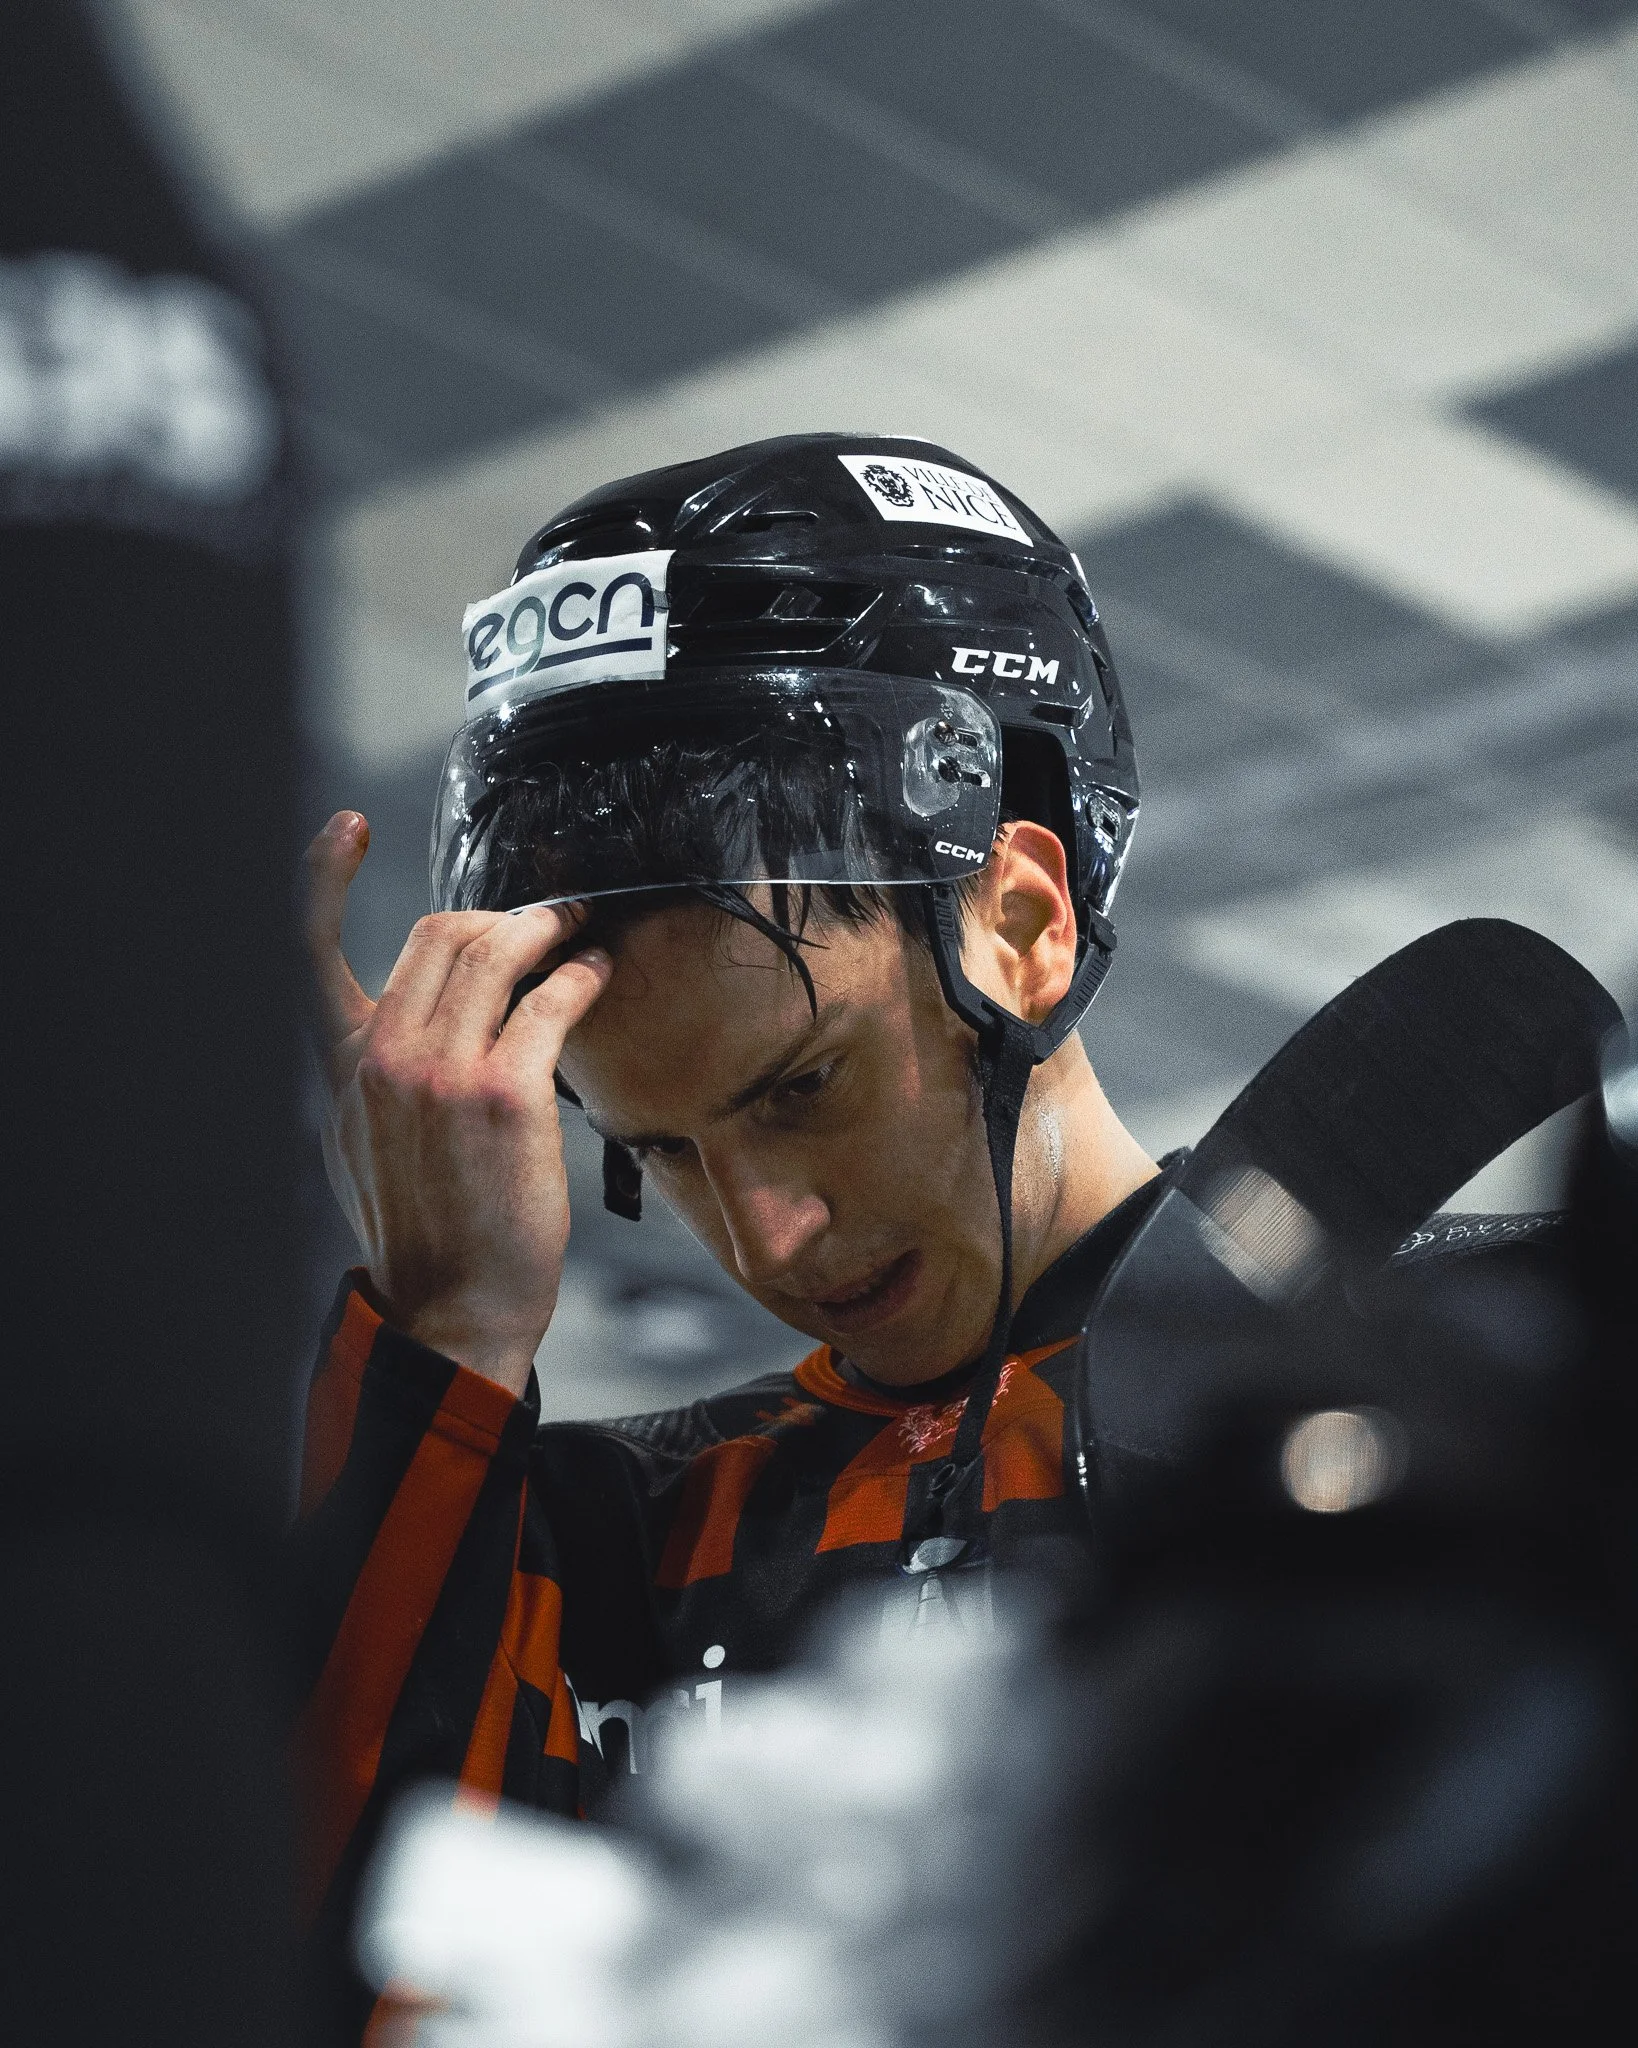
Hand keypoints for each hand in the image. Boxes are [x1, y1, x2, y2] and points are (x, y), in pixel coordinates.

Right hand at [304, 812, 611, 1394]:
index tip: (344, 827)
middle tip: (544, 916)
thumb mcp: (362, 1142)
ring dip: (547, 928)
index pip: (308, 949)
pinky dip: (580, 974)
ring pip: (494, 951)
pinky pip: (548, 1001)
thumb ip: (376, 1072)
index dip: (321, 876)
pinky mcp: (505, 1094)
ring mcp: (441, 1072)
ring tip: (578, 930)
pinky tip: (597, 974)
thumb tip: (405, 1020)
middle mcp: (383, 1056)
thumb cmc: (423, 1228)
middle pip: (439, 933)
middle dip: (498, 914)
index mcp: (343, 1064)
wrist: (450, 1304)